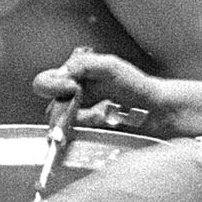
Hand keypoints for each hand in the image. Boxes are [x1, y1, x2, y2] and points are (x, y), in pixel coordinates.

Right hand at [31, 50, 179, 134]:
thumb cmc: (137, 85)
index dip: (52, 86)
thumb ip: (84, 64)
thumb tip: (62, 74)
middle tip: (92, 106)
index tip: (72, 87)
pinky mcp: (89, 134)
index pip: (44, 83)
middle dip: (70, 111)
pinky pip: (78, 137)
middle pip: (52, 110)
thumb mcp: (111, 66)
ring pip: (65, 126)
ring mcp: (80, 118)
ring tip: (106, 114)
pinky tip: (109, 121)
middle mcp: (72, 98)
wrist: (157, 109)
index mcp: (73, 77)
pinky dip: (93, 128)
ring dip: (86, 120)